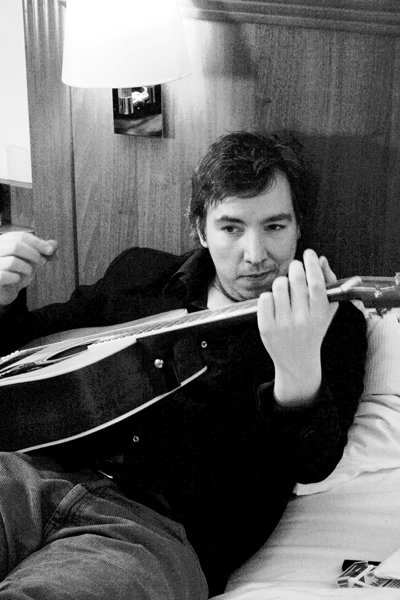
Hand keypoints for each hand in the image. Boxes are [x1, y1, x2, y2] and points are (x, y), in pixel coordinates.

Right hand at [0, 232, 57, 306]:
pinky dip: (17, 278)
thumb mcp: (31, 259)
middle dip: (34, 254)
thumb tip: (54, 244)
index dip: (38, 242)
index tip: (50, 250)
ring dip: (27, 268)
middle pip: (16, 246)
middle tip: (43, 263)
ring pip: (13, 261)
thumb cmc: (16, 272)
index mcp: (4, 241)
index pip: (21, 236)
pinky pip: (6, 276)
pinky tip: (17, 279)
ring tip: (29, 272)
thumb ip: (41, 251)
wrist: (4, 290)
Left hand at [257, 249, 337, 405]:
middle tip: (295, 267)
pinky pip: (264, 298)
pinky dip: (269, 296)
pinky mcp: (267, 328)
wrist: (297, 361)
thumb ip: (328, 284)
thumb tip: (321, 259)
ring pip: (279, 286)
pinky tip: (275, 303)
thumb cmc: (313, 330)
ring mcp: (283, 325)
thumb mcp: (326, 310)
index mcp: (319, 314)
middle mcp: (302, 320)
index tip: (309, 253)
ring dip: (282, 282)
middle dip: (295, 267)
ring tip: (285, 290)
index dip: (312, 264)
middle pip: (296, 280)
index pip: (317, 284)